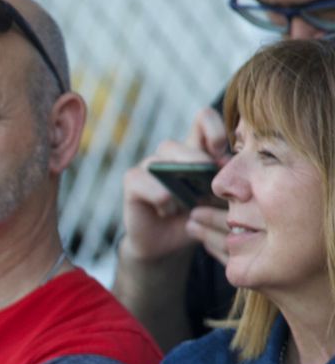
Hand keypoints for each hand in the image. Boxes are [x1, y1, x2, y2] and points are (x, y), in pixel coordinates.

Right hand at [119, 109, 227, 264]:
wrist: (168, 244)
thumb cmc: (198, 217)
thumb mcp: (221, 197)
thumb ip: (229, 178)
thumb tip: (230, 162)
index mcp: (196, 149)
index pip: (204, 118)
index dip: (215, 131)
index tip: (222, 157)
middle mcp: (171, 153)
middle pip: (183, 140)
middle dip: (199, 162)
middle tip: (208, 186)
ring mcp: (150, 166)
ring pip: (164, 155)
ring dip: (180, 178)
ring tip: (187, 203)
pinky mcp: (132, 182)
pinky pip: (143, 179)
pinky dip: (160, 196)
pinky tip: (168, 211)